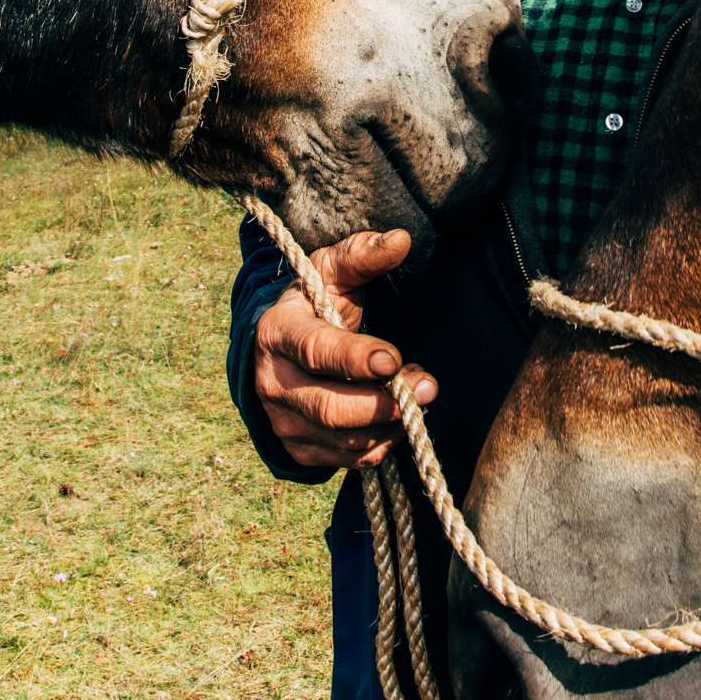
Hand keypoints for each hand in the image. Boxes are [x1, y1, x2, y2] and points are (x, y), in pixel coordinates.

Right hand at [253, 229, 437, 470]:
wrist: (279, 347)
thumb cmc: (311, 301)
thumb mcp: (331, 270)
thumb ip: (363, 255)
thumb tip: (401, 240)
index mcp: (277, 332)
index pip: (315, 351)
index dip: (354, 358)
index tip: (394, 357)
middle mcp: (273, 383)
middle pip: (330, 408)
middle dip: (384, 402)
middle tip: (427, 387)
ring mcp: (284, 422)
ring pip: (345, 439)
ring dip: (391, 422)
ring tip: (417, 391)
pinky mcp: (301, 450)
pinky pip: (351, 459)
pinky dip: (384, 441)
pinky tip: (398, 412)